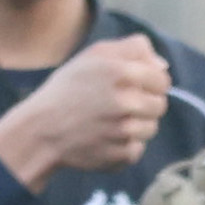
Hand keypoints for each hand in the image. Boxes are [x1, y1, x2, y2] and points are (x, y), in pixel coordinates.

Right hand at [0, 35, 169, 183]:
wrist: (41, 130)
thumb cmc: (68, 90)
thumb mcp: (94, 55)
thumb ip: (133, 49)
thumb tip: (162, 65)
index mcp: (123, 72)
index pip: (162, 80)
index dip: (149, 82)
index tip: (133, 86)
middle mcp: (127, 102)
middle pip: (160, 105)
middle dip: (144, 104)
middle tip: (118, 105)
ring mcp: (126, 131)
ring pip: (152, 128)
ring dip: (136, 125)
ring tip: (109, 122)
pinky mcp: (122, 155)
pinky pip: (137, 149)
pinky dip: (124, 146)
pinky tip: (104, 138)